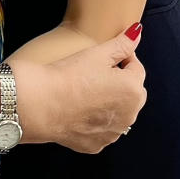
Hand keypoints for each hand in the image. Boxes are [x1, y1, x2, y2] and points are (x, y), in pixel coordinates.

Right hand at [20, 26, 145, 153]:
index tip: (105, 56)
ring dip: (110, 101)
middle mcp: (129, 116)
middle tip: (96, 71)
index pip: (136, 67)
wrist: (41, 103)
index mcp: (133, 90)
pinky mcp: (96, 145)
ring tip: (86, 89)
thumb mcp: (98, 53)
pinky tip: (79, 108)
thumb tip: (137, 33)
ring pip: (118, 112)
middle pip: (131, 92)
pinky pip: (102, 128)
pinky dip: (96, 119)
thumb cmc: (70, 75)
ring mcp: (112, 134)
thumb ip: (123, 43)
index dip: (122, 58)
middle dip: (120, 81)